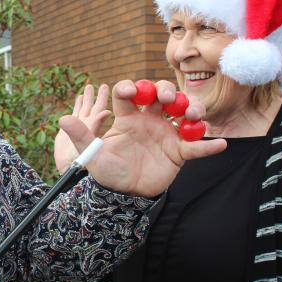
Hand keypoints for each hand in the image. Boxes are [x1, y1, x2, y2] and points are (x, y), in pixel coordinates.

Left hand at [59, 80, 226, 196]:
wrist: (123, 194)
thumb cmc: (107, 171)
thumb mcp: (92, 155)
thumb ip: (80, 136)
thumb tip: (61, 118)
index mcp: (127, 116)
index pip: (130, 93)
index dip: (132, 87)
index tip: (132, 91)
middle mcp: (149, 120)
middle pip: (162, 95)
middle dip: (166, 91)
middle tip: (168, 98)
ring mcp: (166, 134)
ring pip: (184, 114)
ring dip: (192, 110)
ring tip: (193, 115)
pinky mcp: (178, 152)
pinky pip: (196, 147)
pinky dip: (208, 146)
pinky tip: (219, 144)